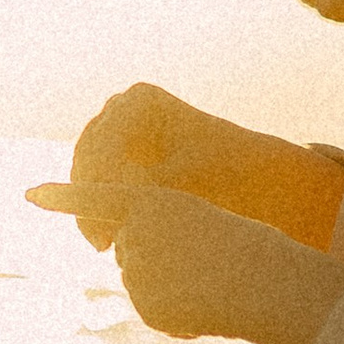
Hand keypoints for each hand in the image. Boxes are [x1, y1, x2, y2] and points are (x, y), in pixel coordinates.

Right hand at [29, 81, 330, 245]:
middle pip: (89, 158)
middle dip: (91, 202)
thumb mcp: (185, 182)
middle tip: (100, 242)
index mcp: (138, 100)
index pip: (104, 147)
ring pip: (89, 174)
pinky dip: (101, 210)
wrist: (254, 175)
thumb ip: (144, 191)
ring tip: (105, 244)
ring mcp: (117, 131)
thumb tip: (109, 200)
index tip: (107, 226)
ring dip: (91, 209)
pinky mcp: (119, 156)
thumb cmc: (228, 174)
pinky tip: (110, 239)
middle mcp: (120, 108)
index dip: (100, 188)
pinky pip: (98, 185)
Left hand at [45, 177, 343, 343]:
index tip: (30, 194)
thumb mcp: (208, 224)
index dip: (65, 196)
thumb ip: (166, 235)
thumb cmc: (254, 249)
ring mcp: (137, 270)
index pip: (100, 198)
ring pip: (144, 285)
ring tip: (212, 285)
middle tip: (206, 263)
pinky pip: (156, 315)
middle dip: (159, 263)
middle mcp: (136, 233)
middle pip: (131, 253)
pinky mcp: (145, 305)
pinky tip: (207, 312)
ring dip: (172, 292)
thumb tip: (136, 258)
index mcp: (156, 200)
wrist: (272, 283)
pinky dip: (179, 320)